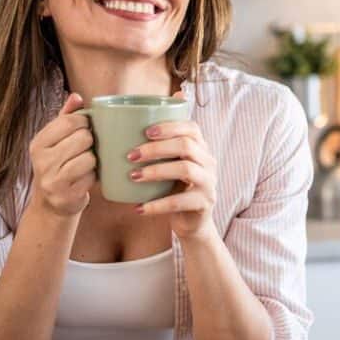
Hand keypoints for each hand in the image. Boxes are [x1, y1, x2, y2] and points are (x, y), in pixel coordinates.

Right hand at [28, 92, 94, 219]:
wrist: (51, 204)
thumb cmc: (58, 165)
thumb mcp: (57, 139)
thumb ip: (67, 116)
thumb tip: (77, 96)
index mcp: (38, 143)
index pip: (69, 121)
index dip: (85, 122)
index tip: (86, 128)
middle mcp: (41, 161)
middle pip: (83, 138)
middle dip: (91, 142)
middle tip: (87, 148)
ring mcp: (52, 180)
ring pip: (89, 158)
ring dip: (93, 160)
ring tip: (86, 163)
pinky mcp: (66, 196)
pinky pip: (92, 177)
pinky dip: (94, 176)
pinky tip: (86, 177)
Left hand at [128, 90, 216, 241]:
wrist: (192, 221)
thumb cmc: (175, 188)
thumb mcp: (171, 165)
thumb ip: (160, 146)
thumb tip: (132, 118)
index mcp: (200, 148)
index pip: (191, 128)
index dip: (169, 126)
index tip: (145, 131)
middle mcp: (208, 162)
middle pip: (186, 146)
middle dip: (156, 148)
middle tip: (131, 155)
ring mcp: (208, 183)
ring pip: (185, 169)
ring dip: (156, 171)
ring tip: (133, 176)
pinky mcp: (203, 204)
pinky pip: (179, 202)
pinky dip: (157, 205)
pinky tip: (139, 208)